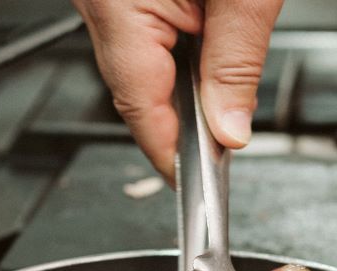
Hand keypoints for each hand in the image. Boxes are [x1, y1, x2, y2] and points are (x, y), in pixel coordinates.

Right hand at [72, 0, 282, 179]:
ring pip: (139, 63)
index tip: (195, 186)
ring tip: (222, 88)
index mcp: (117, 5)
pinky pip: (141, 34)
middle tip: (224, 142)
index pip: (139, 105)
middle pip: (136, 89)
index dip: (171, 154)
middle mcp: (100, 2)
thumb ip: (237, 62)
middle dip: (183, 120)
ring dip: (181, 83)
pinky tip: (205, 48)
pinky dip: (173, 52)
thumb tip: (231, 129)